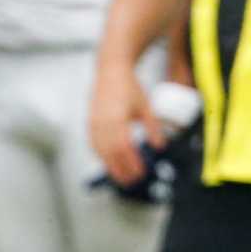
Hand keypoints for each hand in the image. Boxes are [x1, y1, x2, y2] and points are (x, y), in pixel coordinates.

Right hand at [89, 65, 162, 188]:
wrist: (111, 70)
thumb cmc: (129, 87)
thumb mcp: (145, 107)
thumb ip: (153, 128)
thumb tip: (160, 146)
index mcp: (118, 118)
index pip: (124, 148)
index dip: (132, 163)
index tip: (141, 173)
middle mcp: (103, 122)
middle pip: (111, 154)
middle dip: (122, 169)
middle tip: (133, 181)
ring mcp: (94, 123)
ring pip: (101, 152)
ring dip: (111, 166)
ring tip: (121, 178)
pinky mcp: (89, 122)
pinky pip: (93, 145)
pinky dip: (101, 157)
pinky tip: (109, 163)